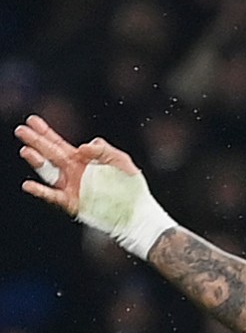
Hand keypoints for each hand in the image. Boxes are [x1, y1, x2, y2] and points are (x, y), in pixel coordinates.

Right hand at [16, 114, 132, 220]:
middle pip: (50, 153)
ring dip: (36, 161)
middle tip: (21, 130)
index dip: (46, 132)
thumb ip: (104, 150)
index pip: (59, 143)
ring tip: (26, 151)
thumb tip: (82, 147)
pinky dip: (39, 191)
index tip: (32, 121)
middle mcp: (72, 172)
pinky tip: (28, 185)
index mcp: (82, 160)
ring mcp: (70, 187)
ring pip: (48, 172)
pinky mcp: (71, 202)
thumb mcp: (121, 161)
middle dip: (36, 141)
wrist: (137, 212)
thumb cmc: (130, 186)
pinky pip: (52, 196)